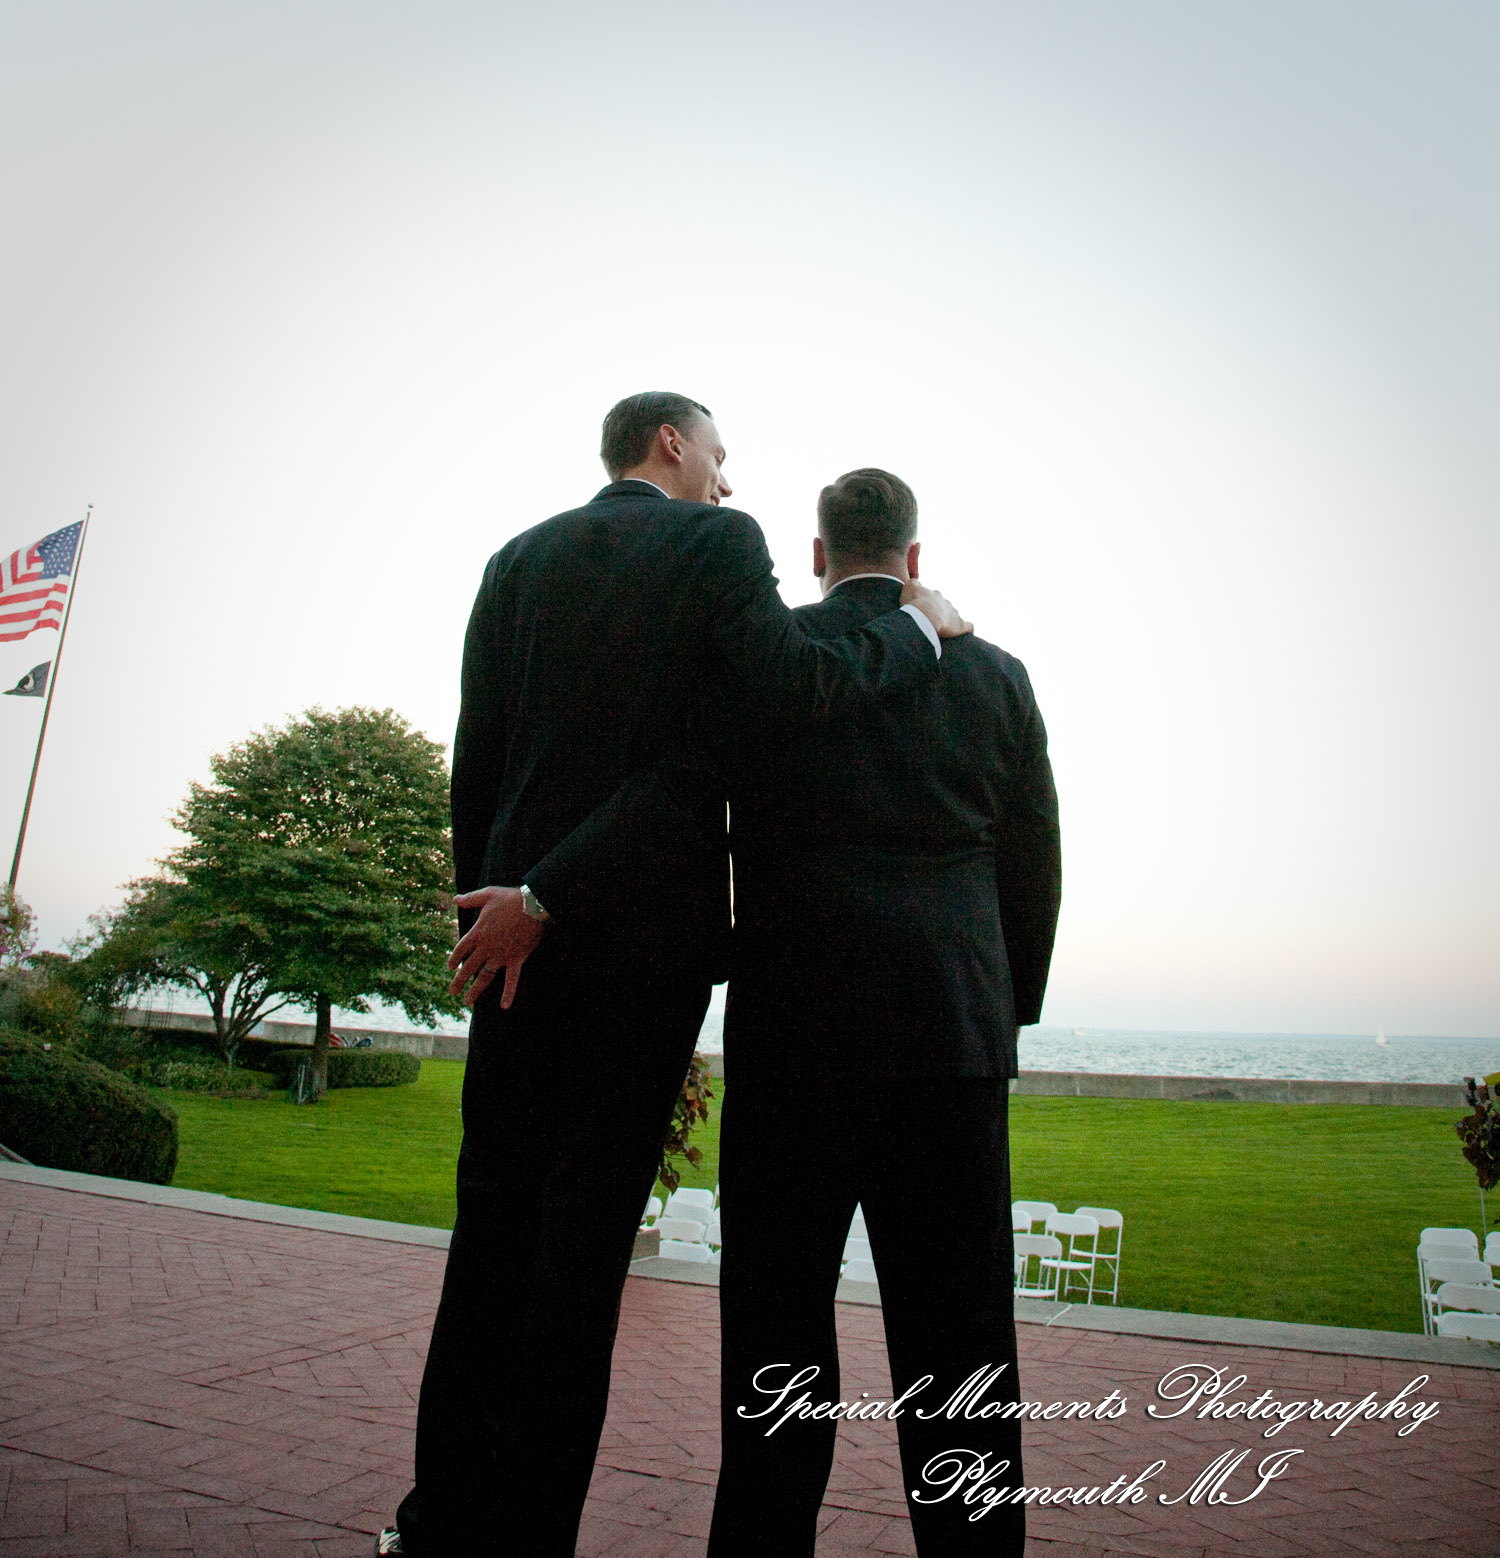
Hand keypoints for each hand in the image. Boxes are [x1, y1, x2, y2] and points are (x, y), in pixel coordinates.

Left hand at [448, 885, 544, 1008]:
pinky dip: (509, 993)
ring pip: (485, 977)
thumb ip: (470, 899)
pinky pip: (512, 980)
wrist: (533, 905)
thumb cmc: (510, 898)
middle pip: (469, 967)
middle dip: (459, 981)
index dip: (454, 959)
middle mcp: (487, 947)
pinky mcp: (516, 959)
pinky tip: (504, 1006)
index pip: (461, 949)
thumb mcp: (487, 894)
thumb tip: (455, 898)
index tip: (450, 968)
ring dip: (476, 990)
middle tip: (452, 992)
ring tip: (468, 1001)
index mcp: (478, 932)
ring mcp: (501, 956)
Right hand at [900, 579, 972, 638]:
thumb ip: (914, 584)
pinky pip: (968, 627)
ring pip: (954, 616)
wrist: (923, 616)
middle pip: (944, 607)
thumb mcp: (909, 588)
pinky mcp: (960, 625)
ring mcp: (954, 613)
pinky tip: (966, 633)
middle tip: (930, 624)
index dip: (927, 606)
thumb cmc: (914, 604)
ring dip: (950, 623)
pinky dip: (967, 629)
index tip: (921, 613)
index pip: (933, 598)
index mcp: (935, 595)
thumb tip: (916, 583)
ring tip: (943, 632)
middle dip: (939, 614)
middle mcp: (946, 602)